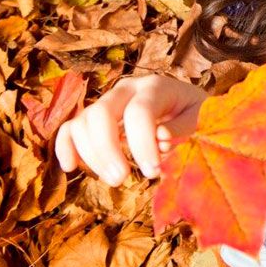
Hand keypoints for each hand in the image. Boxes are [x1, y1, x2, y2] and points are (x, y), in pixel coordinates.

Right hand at [55, 75, 207, 185]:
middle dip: (107, 150)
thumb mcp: (200, 117)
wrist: (187, 103)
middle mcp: (127, 89)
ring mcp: (108, 101)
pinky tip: (70, 167)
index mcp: (156, 86)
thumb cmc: (195, 112)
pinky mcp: (95, 117)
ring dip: (91, 155)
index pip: (139, 112)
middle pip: (101, 113)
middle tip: (122, 179)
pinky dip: (65, 146)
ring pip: (82, 122)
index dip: (142, 145)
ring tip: (115, 179)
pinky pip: (70, 127)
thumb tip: (159, 139)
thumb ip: (183, 127)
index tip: (153, 172)